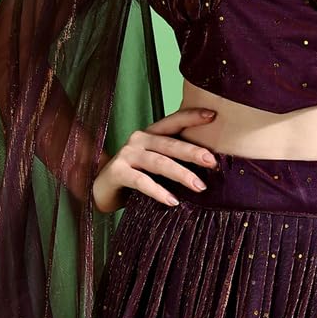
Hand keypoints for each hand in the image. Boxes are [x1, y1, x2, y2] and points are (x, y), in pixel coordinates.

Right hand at [91, 107, 219, 215]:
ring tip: (199, 186)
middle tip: (212, 162)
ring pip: (158, 162)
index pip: (173, 122)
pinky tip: (172, 201)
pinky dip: (158, 191)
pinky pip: (141, 181)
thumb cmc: (135, 176)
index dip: (192, 117)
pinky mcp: (117, 172)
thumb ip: (174, 159)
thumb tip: (210, 165)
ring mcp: (127, 155)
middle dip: (193, 152)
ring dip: (181, 174)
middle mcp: (138, 140)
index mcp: (151, 134)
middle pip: (170, 144)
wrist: (102, 191)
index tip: (214, 116)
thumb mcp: (156, 164)